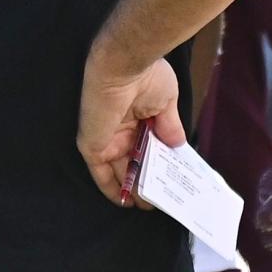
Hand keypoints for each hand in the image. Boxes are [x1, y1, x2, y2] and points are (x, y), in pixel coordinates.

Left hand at [77, 50, 183, 205]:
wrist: (125, 64)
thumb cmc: (147, 75)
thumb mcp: (166, 104)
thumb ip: (169, 128)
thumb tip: (178, 147)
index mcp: (136, 116)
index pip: (145, 146)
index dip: (156, 163)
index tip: (171, 180)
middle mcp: (119, 129)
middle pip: (132, 162)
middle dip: (146, 181)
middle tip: (163, 199)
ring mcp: (106, 138)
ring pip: (119, 171)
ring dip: (134, 189)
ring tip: (152, 207)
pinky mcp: (94, 146)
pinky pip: (101, 174)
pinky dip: (115, 189)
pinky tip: (129, 203)